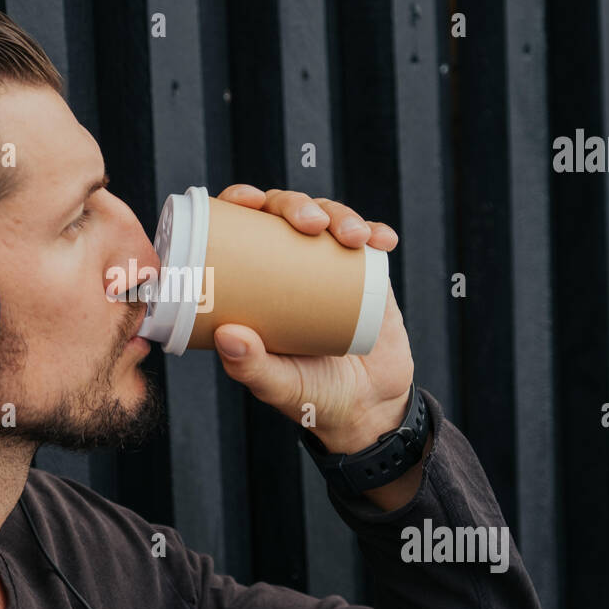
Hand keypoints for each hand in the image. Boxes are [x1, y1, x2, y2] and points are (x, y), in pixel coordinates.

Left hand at [210, 185, 414, 457]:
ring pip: (329, 219)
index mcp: (255, 283)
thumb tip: (226, 334)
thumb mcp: (277, 385)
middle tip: (310, 223)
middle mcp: (289, 267)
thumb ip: (251, 367)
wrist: (368, 408)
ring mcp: (329, 267)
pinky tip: (382, 240)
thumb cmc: (311, 396)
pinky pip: (371, 243)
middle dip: (297, 205)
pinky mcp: (367, 274)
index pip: (241, 230)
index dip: (241, 203)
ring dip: (341, 214)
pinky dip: (377, 234)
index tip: (248, 200)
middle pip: (286, 214)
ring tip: (353, 236)